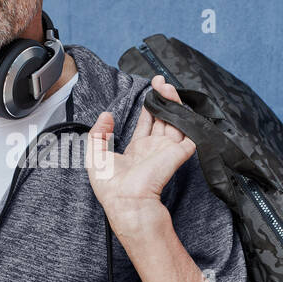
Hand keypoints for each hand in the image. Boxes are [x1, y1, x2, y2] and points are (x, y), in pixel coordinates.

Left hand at [85, 74, 196, 240]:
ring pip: (175, 121)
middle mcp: (154, 149)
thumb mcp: (94, 155)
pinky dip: (186, 117)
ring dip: (173, 102)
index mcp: (137, 150)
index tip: (150, 91)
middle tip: (160, 81)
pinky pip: (188, 133)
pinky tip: (178, 101)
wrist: (125, 199)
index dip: (149, 107)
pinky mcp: (177, 154)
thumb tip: (106, 115)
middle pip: (163, 118)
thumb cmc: (110, 185)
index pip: (147, 124)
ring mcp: (166, 150)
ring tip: (167, 85)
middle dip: (162, 99)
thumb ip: (97, 133)